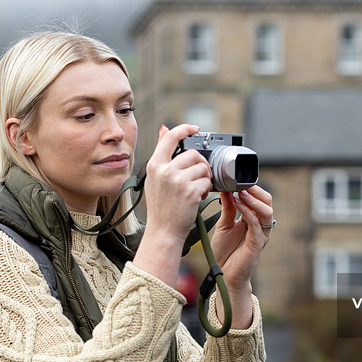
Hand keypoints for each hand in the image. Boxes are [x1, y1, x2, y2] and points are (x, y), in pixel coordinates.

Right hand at [142, 124, 211, 242]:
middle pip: (193, 154)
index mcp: (154, 165)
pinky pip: (207, 182)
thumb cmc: (160, 207)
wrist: (163, 232)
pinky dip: (206, 190)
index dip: (185, 129)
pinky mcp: (191, 191)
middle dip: (200, 165)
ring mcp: (178, 181)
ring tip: (196, 189)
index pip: (170, 137)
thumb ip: (160, 153)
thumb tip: (163, 129)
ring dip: (204, 178)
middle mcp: (165, 171)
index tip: (195, 129)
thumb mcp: (154, 178)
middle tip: (197, 177)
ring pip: (202, 168)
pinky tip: (197, 197)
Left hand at [210, 186, 273, 327]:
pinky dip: (249, 213)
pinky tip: (238, 204)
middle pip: (268, 203)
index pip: (260, 198)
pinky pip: (257, 225)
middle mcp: (260, 226)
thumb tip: (226, 188)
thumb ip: (228, 207)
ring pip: (267, 212)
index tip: (238, 178)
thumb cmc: (225, 252)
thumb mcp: (224, 224)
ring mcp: (260, 235)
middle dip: (256, 191)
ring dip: (254, 200)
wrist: (223, 274)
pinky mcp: (257, 245)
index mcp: (253, 219)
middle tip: (242, 183)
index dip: (253, 187)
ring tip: (241, 191)